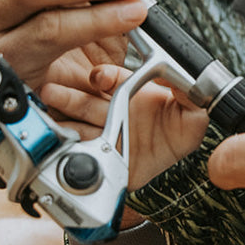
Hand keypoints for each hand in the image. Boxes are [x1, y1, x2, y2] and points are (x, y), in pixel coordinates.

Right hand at [41, 63, 208, 190]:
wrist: (175, 172)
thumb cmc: (182, 135)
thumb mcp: (194, 112)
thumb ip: (190, 92)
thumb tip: (183, 71)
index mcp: (138, 96)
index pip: (116, 81)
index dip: (107, 77)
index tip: (99, 77)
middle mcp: (118, 111)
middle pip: (89, 98)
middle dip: (71, 93)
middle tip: (55, 89)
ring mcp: (107, 132)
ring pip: (78, 119)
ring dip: (63, 111)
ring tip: (50, 103)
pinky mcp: (99, 155)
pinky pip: (77, 147)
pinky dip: (64, 140)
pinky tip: (56, 134)